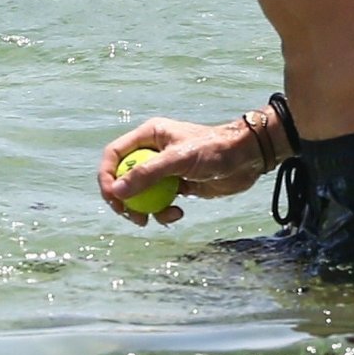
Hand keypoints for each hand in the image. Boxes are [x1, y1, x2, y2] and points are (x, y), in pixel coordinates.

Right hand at [98, 115, 266, 227]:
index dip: (106, 176)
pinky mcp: (177, 185)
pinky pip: (158, 203)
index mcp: (150, 136)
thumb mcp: (179, 159)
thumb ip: (148, 173)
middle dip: (124, 200)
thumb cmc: (215, 150)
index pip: (114, 155)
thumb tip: (116, 190)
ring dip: (145, 210)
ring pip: (139, 195)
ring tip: (157, 218)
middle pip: (123, 178)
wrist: (247, 158)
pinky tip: (178, 212)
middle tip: (132, 216)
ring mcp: (165, 170)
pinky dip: (163, 212)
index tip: (112, 198)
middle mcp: (153, 151)